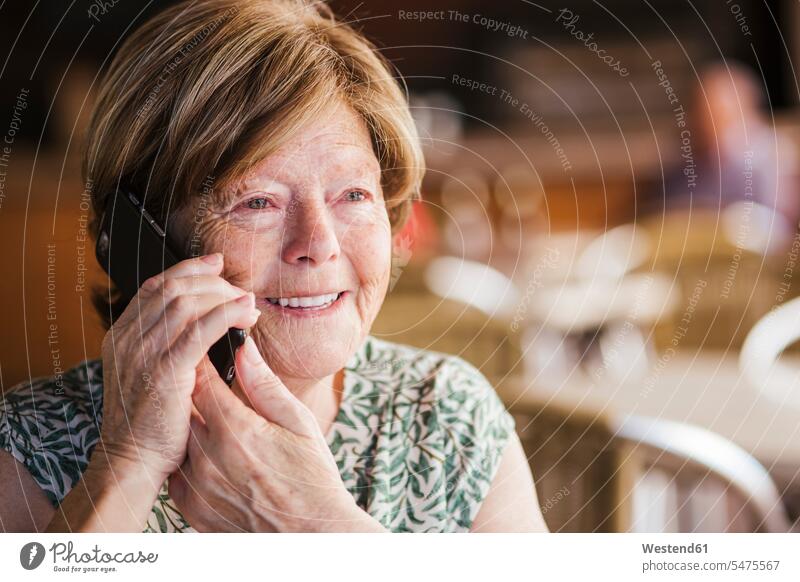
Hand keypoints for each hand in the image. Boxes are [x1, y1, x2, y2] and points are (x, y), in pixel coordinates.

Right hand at [97, 254, 260, 481]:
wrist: (131, 463)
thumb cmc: (148, 425)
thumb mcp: (148, 377)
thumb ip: (165, 348)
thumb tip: (201, 323)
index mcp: (122, 337)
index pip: (155, 286)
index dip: (189, 269)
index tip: (216, 265)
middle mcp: (128, 339)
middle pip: (172, 287)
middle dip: (211, 281)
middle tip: (239, 290)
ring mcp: (143, 354)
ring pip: (186, 302)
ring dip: (223, 296)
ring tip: (248, 304)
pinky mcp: (164, 371)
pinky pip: (199, 330)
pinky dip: (226, 314)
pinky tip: (245, 312)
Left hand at [168, 337, 385, 531]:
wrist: (310, 534)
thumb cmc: (311, 476)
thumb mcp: (299, 422)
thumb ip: (264, 384)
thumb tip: (244, 349)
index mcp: (235, 429)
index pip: (199, 379)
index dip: (202, 363)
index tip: (208, 356)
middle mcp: (207, 456)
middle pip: (184, 407)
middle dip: (195, 394)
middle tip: (218, 394)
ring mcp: (195, 484)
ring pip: (179, 438)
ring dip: (193, 428)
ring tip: (222, 431)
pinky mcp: (190, 507)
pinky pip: (177, 470)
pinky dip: (190, 459)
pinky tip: (216, 459)